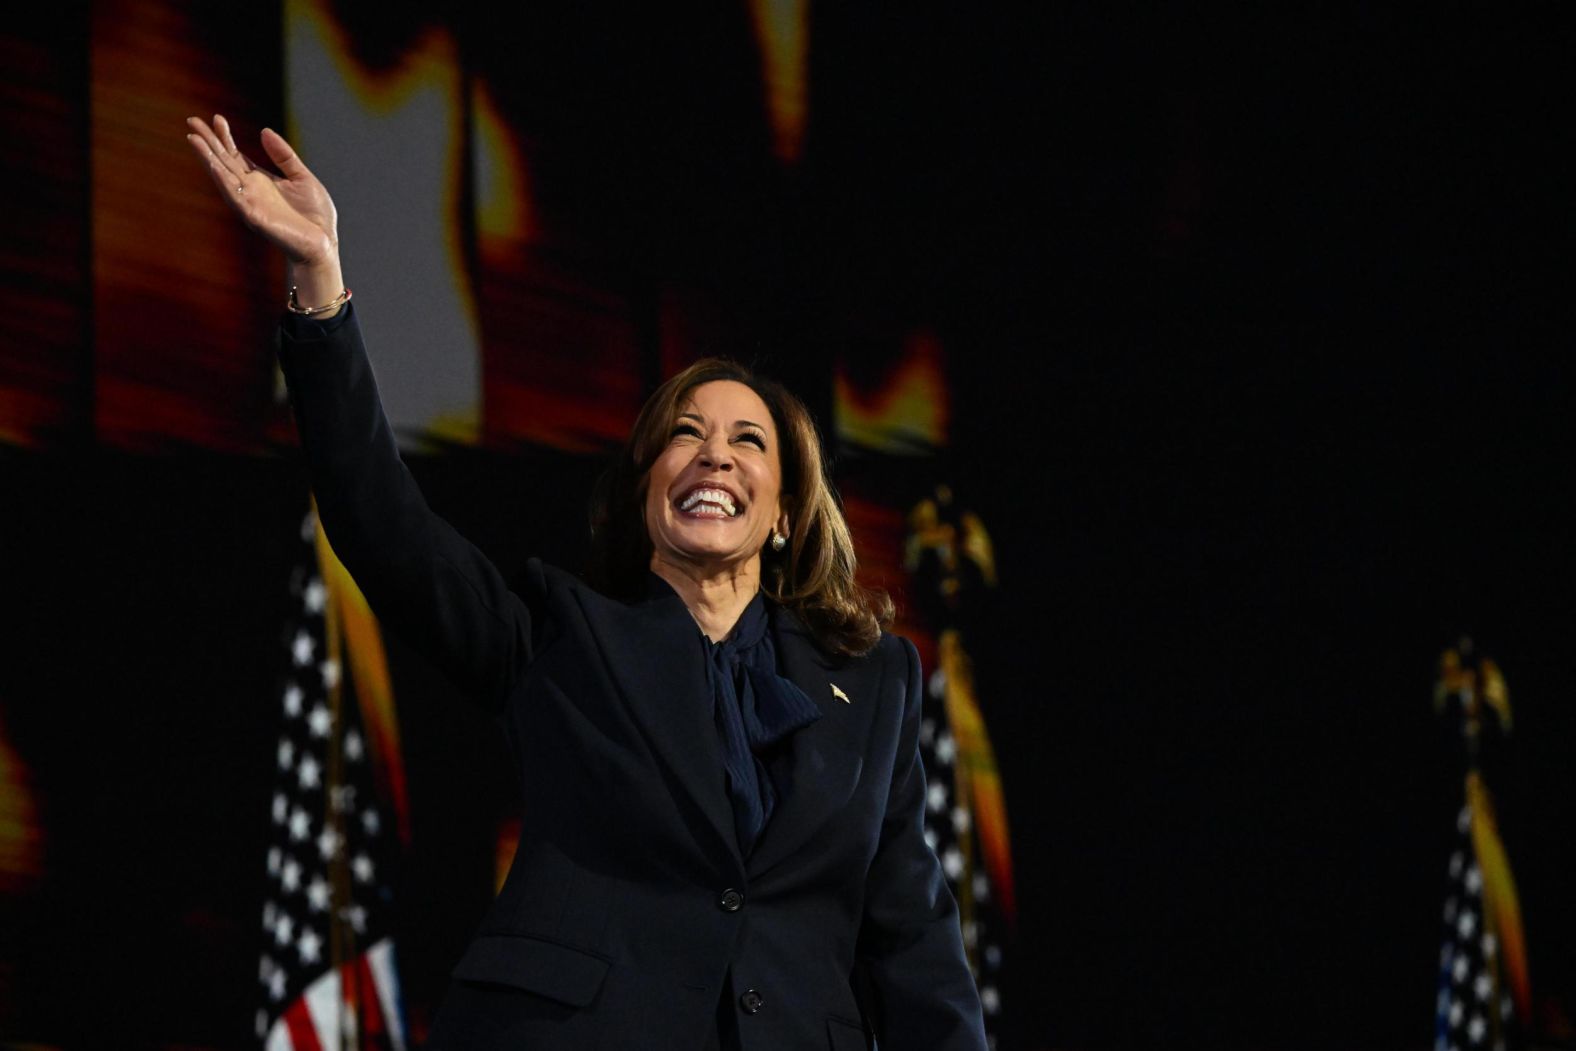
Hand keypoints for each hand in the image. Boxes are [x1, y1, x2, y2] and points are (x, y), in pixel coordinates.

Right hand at [185, 114, 339, 267]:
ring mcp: (250, 204)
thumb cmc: (314, 216)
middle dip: (208, 142)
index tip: (217, 117)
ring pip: (223, 177)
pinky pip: (235, 197)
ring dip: (207, 158)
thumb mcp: (302, 177)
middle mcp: (250, 191)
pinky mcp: (254, 217)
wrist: (323, 246)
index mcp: (260, 181)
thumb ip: (284, 156)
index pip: (236, 155)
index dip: (225, 137)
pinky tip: (213, 166)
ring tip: (194, 139)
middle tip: (192, 121)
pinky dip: (223, 181)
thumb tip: (264, 130)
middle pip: (224, 162)